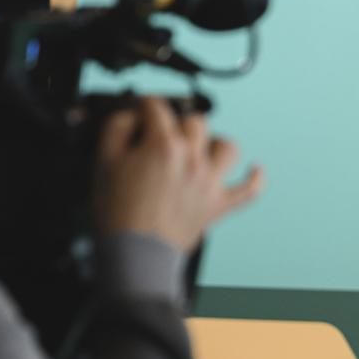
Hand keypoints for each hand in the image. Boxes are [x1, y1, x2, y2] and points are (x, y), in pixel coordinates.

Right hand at [93, 97, 263, 251]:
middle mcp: (193, 159)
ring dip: (214, 144)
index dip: (144, 105)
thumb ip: (118, 128)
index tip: (140, 111)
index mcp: (164, 145)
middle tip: (160, 136)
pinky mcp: (219, 206)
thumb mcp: (104, 162)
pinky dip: (254, 179)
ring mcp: (210, 182)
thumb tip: (133, 116)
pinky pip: (249, 190)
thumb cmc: (119, 213)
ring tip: (200, 149)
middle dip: (175, 123)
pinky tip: (254, 169)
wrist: (135, 253)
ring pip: (227, 147)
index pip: (157, 108)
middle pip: (194, 122)